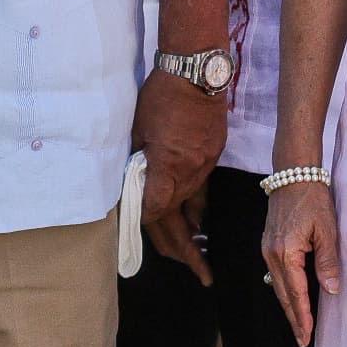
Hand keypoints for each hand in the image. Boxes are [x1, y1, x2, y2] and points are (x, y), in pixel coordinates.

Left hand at [132, 71, 227, 279]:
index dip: (145, 224)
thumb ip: (136, 164)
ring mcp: (205, 165)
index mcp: (168, 168)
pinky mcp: (213, 156)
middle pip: (181, 218)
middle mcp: (190, 173)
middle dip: (184, 249)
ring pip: (195, 207)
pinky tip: (200, 223)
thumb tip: (132, 186)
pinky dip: (200, 208)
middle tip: (200, 276)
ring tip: (198, 260)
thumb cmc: (159, 97)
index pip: (156, 210)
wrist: (197, 71)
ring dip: (193, 232)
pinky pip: (204, 189)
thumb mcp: (137, 130)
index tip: (137, 232)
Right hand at [262, 177, 341, 346]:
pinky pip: (275, 274)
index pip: (295, 293)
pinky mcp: (268, 244)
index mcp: (286, 253)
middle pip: (282, 295)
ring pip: (277, 286)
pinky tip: (292, 298)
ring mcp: (267, 250)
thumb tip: (331, 290)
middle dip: (293, 318)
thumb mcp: (327, 230)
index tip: (306, 336)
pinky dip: (284, 290)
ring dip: (288, 306)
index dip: (302, 317)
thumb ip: (328, 261)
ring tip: (298, 325)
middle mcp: (271, 255)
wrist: (293, 175)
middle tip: (302, 340)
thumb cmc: (312, 199)